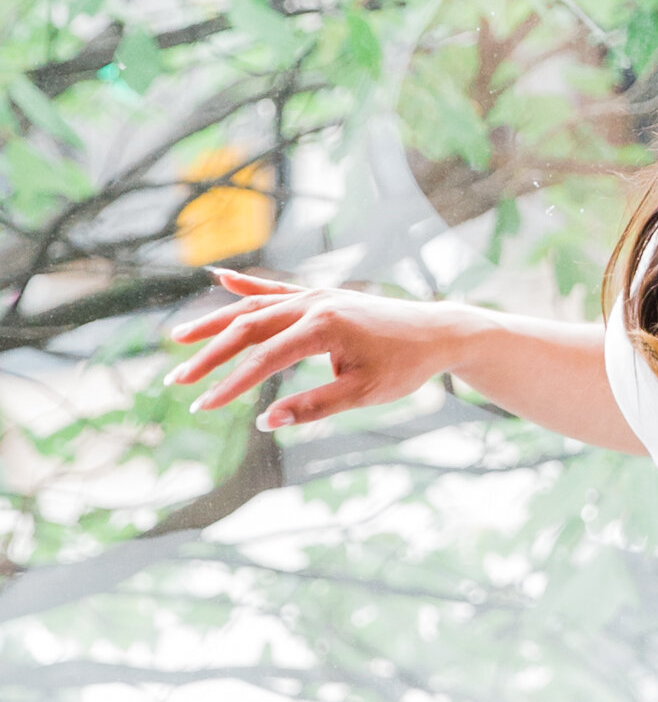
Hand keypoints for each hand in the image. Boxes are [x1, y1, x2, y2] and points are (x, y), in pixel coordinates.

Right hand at [164, 267, 462, 428]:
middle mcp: (313, 304)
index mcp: (323, 328)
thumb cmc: (404, 366)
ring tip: (179, 338)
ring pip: (254, 307)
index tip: (204, 407)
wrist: (436, 331)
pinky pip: (276, 289)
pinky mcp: (320, 295)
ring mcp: (315, 296)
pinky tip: (218, 279)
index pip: (263, 360)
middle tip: (176, 380)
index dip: (231, 385)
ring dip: (216, 322)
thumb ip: (315, 406)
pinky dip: (247, 286)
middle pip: (247, 329)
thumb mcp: (364, 393)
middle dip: (209, 355)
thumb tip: (267, 422)